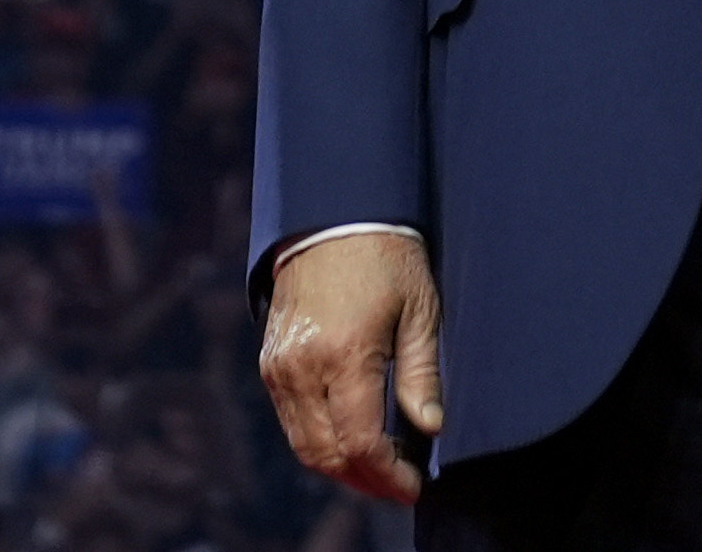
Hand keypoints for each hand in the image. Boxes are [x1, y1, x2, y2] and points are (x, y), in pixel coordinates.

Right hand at [258, 230, 441, 504]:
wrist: (334, 216)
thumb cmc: (388, 257)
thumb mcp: (420, 309)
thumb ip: (422, 373)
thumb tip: (431, 427)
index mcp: (345, 354)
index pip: (361, 443)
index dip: (389, 475)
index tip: (414, 485)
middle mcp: (303, 367)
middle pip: (327, 455)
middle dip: (364, 480)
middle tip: (399, 485)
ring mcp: (280, 366)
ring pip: (304, 445)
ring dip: (340, 467)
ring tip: (379, 470)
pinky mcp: (270, 362)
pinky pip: (291, 421)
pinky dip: (319, 442)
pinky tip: (350, 440)